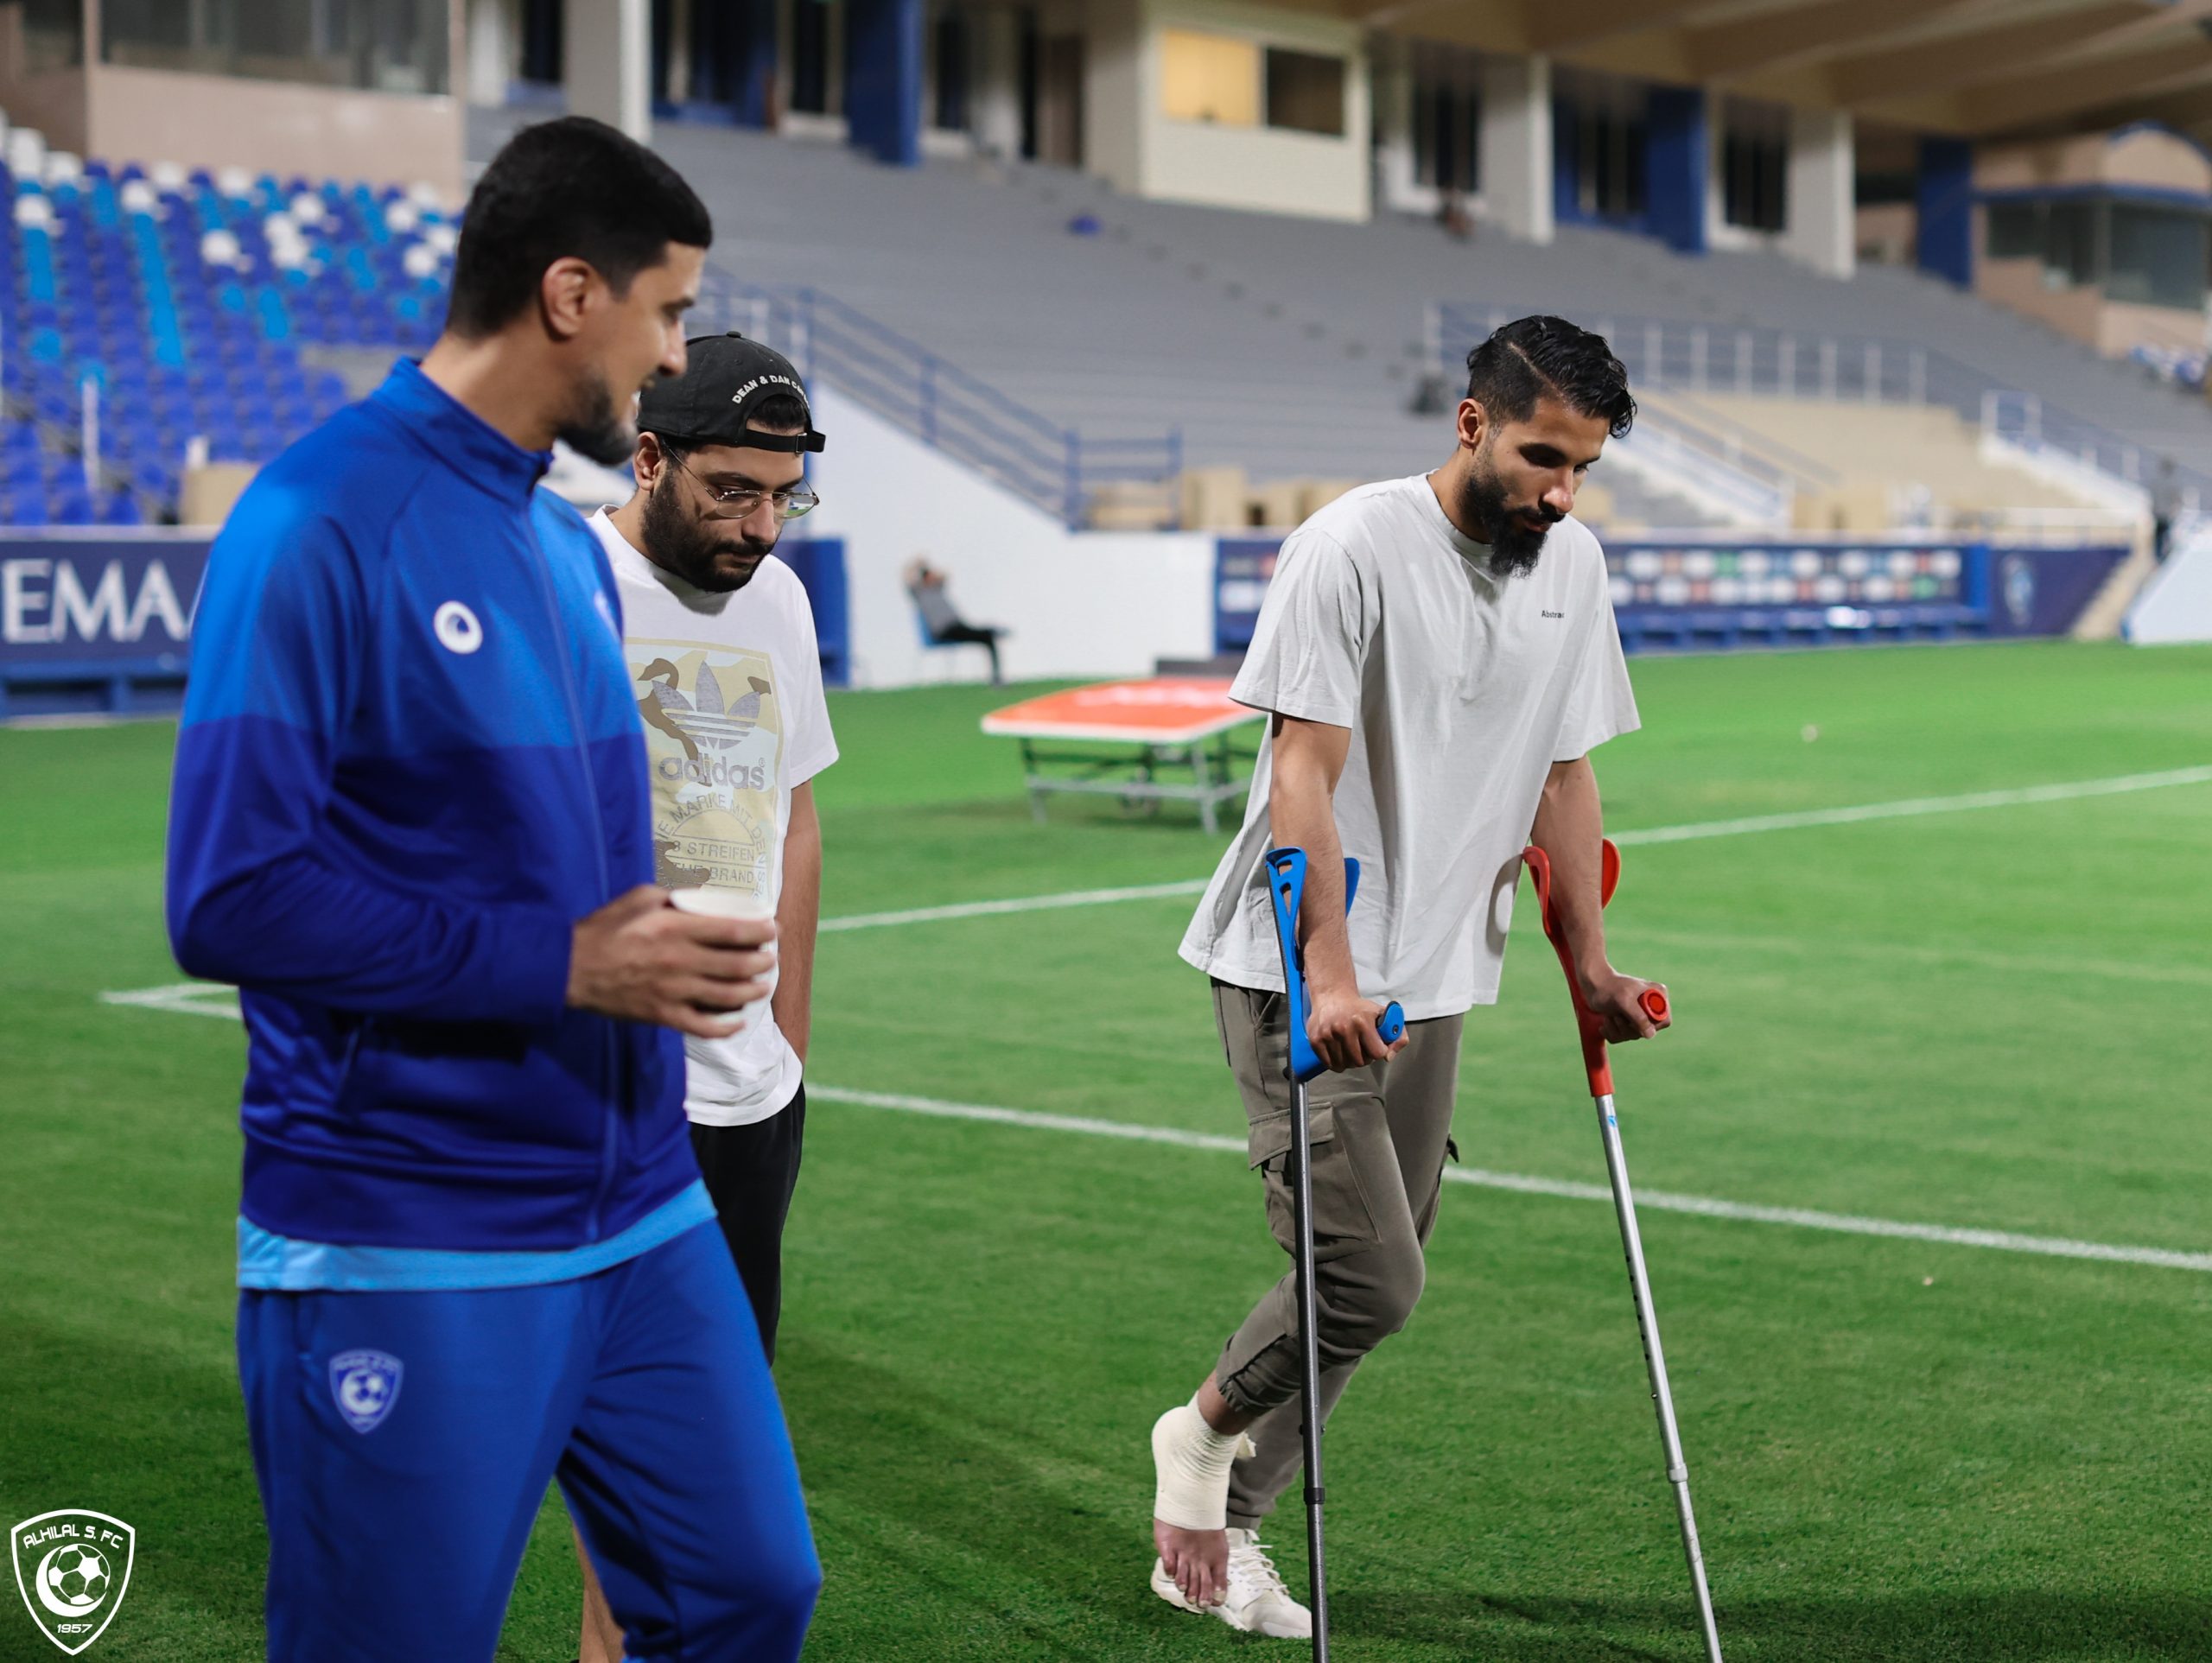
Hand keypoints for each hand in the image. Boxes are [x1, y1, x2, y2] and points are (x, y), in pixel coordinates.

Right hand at [567, 886, 776, 1037]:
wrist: (568, 968)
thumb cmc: (604, 928)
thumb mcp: (640, 898)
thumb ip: (675, 896)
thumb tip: (705, 896)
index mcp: (676, 928)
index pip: (733, 930)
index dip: (761, 931)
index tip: (773, 929)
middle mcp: (681, 961)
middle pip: (738, 965)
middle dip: (763, 962)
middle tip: (771, 958)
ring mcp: (674, 992)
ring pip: (728, 996)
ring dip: (753, 991)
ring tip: (762, 986)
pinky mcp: (663, 1015)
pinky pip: (704, 1027)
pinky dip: (726, 1027)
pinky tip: (737, 1021)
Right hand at [1305, 982, 1404, 1071]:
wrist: (1332, 997)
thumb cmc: (1359, 1008)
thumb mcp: (1384, 1015)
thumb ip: (1398, 1035)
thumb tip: (1388, 1057)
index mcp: (1362, 1022)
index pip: (1377, 1053)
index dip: (1379, 1051)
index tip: (1376, 1045)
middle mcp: (1343, 1029)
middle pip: (1360, 1062)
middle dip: (1364, 1058)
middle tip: (1362, 1047)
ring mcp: (1328, 1035)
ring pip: (1344, 1065)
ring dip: (1350, 1061)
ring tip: (1350, 1048)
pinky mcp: (1316, 1040)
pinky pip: (1330, 1064)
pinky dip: (1336, 1063)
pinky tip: (1339, 1052)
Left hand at [1578, 966, 1668, 1043]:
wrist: (1591, 984)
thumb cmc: (1608, 988)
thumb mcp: (1624, 1001)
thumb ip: (1639, 1017)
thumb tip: (1650, 1035)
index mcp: (1658, 995)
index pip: (1664, 1020)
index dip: (1648, 1025)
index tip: (1631, 1018)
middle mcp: (1651, 1006)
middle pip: (1647, 1032)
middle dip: (1627, 1027)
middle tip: (1616, 1016)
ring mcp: (1639, 1015)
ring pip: (1633, 1035)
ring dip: (1617, 1029)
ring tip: (1609, 1016)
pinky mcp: (1627, 1021)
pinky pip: (1622, 1037)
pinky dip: (1611, 1032)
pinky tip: (1605, 1022)